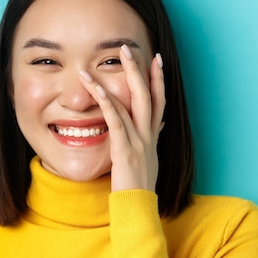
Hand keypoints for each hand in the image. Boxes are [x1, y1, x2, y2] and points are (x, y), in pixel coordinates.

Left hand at [79, 45, 164, 191]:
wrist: (138, 208)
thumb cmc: (139, 185)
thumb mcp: (150, 158)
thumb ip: (153, 138)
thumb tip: (160, 123)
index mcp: (153, 136)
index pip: (159, 101)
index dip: (158, 79)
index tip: (156, 59)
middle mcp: (149, 135)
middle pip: (148, 95)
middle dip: (139, 69)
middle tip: (129, 48)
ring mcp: (139, 141)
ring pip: (131, 102)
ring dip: (119, 78)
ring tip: (107, 61)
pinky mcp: (124, 149)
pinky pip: (115, 120)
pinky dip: (107, 102)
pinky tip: (97, 88)